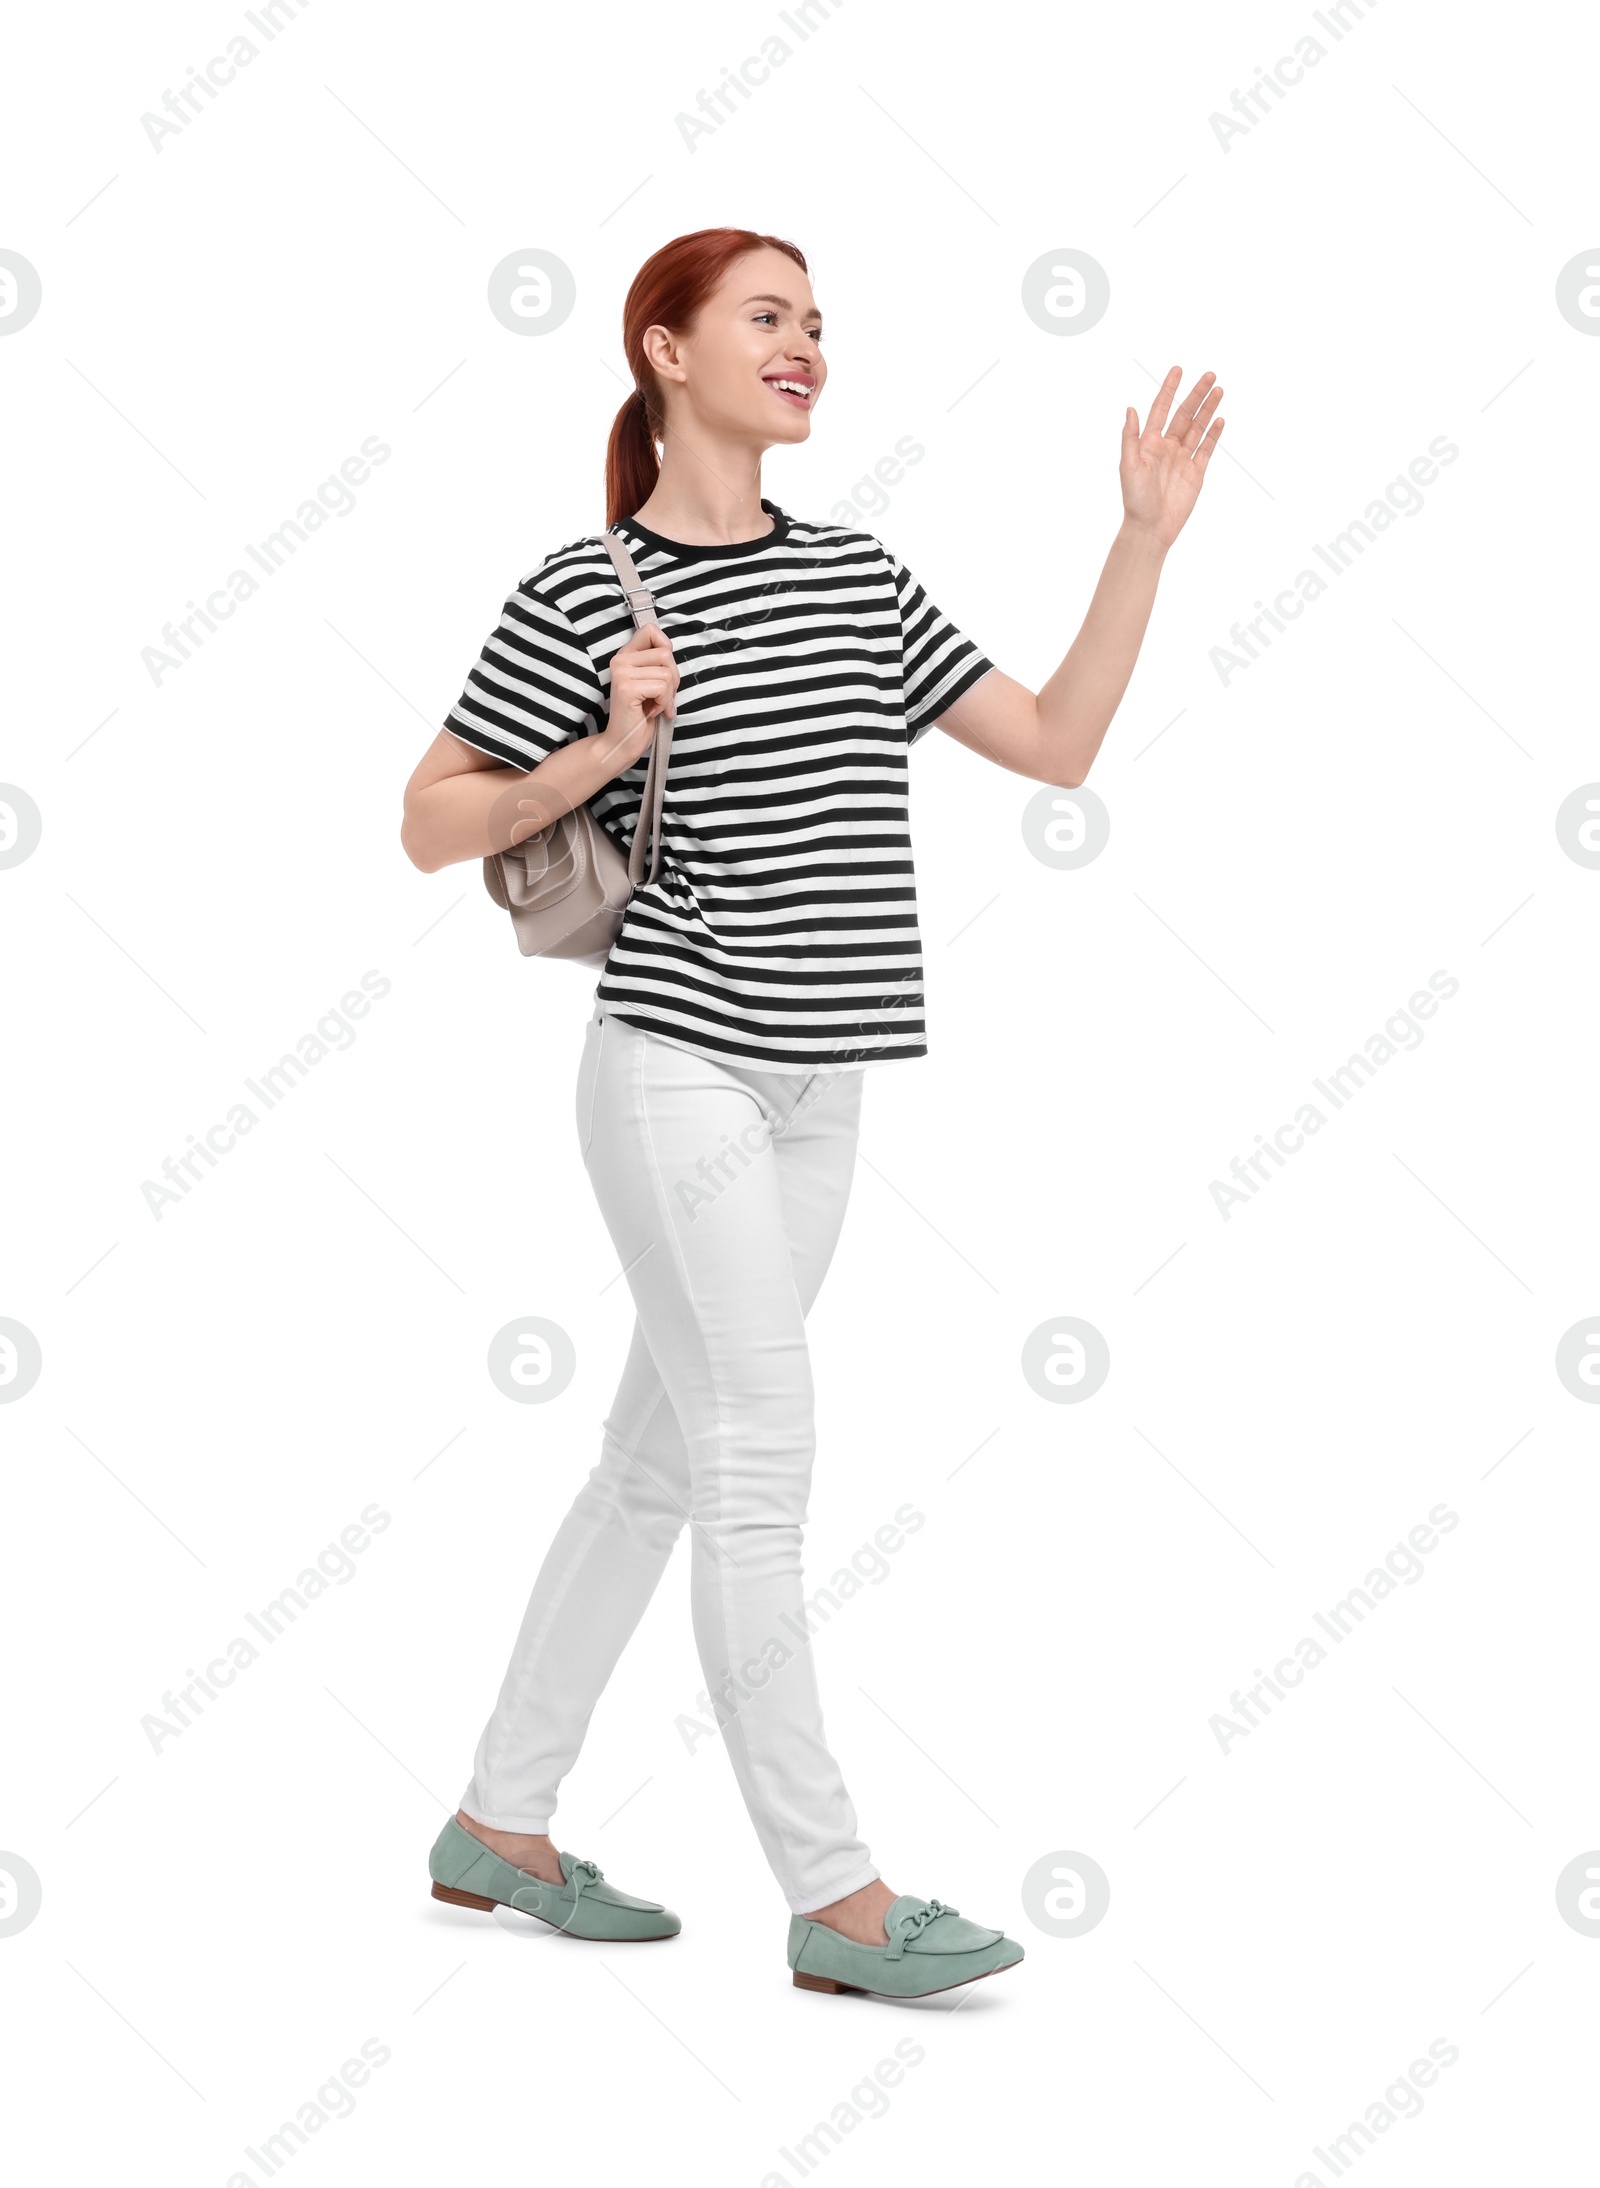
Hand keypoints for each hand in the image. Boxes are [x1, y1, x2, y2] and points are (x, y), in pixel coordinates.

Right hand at [601, 622, 677, 771]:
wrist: (623, 743)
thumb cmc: (641, 716)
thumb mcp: (652, 683)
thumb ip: (658, 664)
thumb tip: (671, 650)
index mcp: (626, 656)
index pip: (651, 630)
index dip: (666, 647)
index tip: (663, 670)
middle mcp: (620, 660)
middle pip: (666, 654)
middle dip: (673, 679)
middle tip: (661, 697)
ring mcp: (622, 673)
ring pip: (667, 672)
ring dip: (668, 695)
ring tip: (655, 706)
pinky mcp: (627, 688)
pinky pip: (662, 687)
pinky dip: (664, 703)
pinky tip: (651, 712)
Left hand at [1120, 367, 1223, 548]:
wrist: (1150, 528)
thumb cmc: (1135, 499)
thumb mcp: (1128, 466)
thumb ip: (1130, 437)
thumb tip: (1130, 409)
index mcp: (1149, 443)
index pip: (1161, 409)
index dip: (1169, 389)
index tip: (1178, 370)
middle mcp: (1166, 447)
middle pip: (1185, 414)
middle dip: (1197, 394)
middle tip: (1210, 375)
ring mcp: (1182, 459)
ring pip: (1198, 428)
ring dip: (1208, 409)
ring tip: (1219, 390)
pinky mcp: (1195, 473)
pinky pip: (1206, 449)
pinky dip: (1213, 434)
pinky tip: (1220, 419)